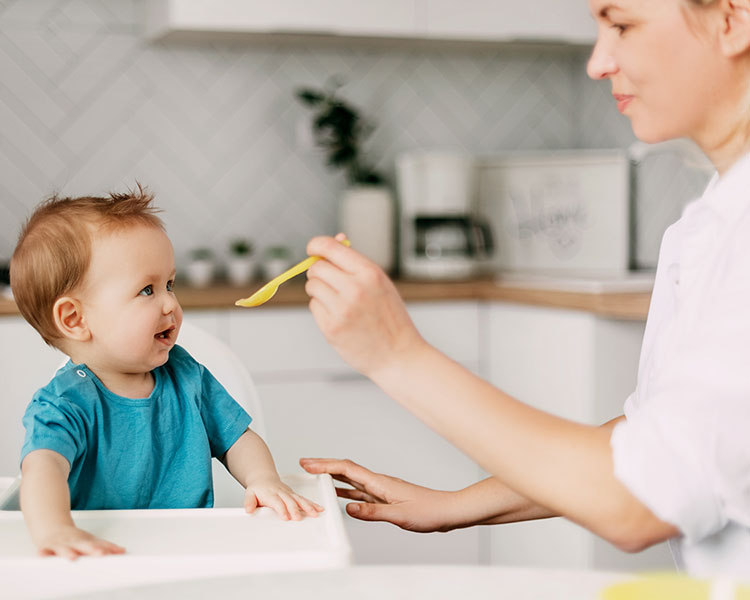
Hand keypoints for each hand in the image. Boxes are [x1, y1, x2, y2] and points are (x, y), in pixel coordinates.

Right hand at [34, 524, 124, 559]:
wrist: (52, 526)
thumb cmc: (73, 537)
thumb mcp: (90, 540)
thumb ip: (106, 546)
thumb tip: (122, 551)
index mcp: (85, 540)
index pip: (98, 544)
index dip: (105, 548)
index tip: (113, 552)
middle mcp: (74, 541)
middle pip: (84, 545)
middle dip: (92, 549)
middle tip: (100, 554)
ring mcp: (60, 543)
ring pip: (64, 548)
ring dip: (68, 552)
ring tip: (73, 558)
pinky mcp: (46, 547)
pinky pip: (44, 551)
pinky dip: (43, 553)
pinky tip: (42, 555)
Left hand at [244, 476, 323, 520]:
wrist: (263, 478)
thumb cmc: (257, 488)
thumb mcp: (249, 494)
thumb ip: (249, 502)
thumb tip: (248, 510)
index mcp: (270, 494)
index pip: (277, 502)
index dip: (282, 509)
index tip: (286, 517)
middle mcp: (281, 493)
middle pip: (290, 501)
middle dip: (295, 509)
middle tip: (299, 518)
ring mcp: (289, 493)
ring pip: (300, 499)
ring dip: (308, 506)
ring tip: (315, 513)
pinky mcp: (294, 494)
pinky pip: (304, 499)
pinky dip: (312, 503)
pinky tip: (319, 509)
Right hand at [299, 457, 456, 532]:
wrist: (448, 510)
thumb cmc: (429, 511)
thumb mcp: (400, 515)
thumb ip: (373, 512)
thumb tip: (349, 508)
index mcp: (380, 483)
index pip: (347, 470)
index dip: (326, 465)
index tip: (308, 463)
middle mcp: (378, 483)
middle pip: (346, 471)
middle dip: (324, 466)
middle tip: (304, 465)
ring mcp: (382, 489)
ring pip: (351, 480)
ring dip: (333, 478)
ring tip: (315, 477)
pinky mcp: (386, 497)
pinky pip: (360, 491)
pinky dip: (346, 491)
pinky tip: (341, 497)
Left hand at [305, 235, 425, 377]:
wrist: (398, 355)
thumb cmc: (390, 318)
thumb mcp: (380, 283)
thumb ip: (356, 262)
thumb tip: (337, 238)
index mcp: (369, 272)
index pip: (329, 247)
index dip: (316, 245)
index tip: (312, 249)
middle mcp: (355, 288)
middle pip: (316, 267)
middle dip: (318, 272)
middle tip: (330, 282)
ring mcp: (342, 309)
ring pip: (312, 287)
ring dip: (319, 292)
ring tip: (338, 302)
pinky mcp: (331, 328)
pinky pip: (314, 307)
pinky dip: (321, 310)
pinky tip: (339, 317)